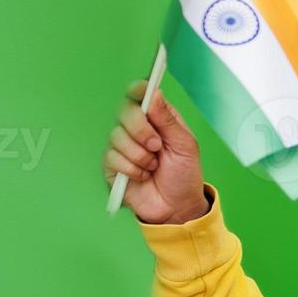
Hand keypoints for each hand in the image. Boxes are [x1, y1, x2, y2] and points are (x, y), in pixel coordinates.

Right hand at [100, 79, 208, 224]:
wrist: (176, 206)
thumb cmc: (184, 175)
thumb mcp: (185, 145)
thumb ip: (168, 120)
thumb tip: (154, 94)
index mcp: (158, 119)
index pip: (142, 96)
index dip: (138, 90)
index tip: (139, 90)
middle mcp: (138, 129)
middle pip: (124, 112)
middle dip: (140, 129)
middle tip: (156, 146)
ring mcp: (123, 146)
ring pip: (116, 136)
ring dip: (139, 154)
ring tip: (154, 166)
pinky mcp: (112, 165)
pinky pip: (112, 157)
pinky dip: (132, 168)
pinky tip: (143, 175)